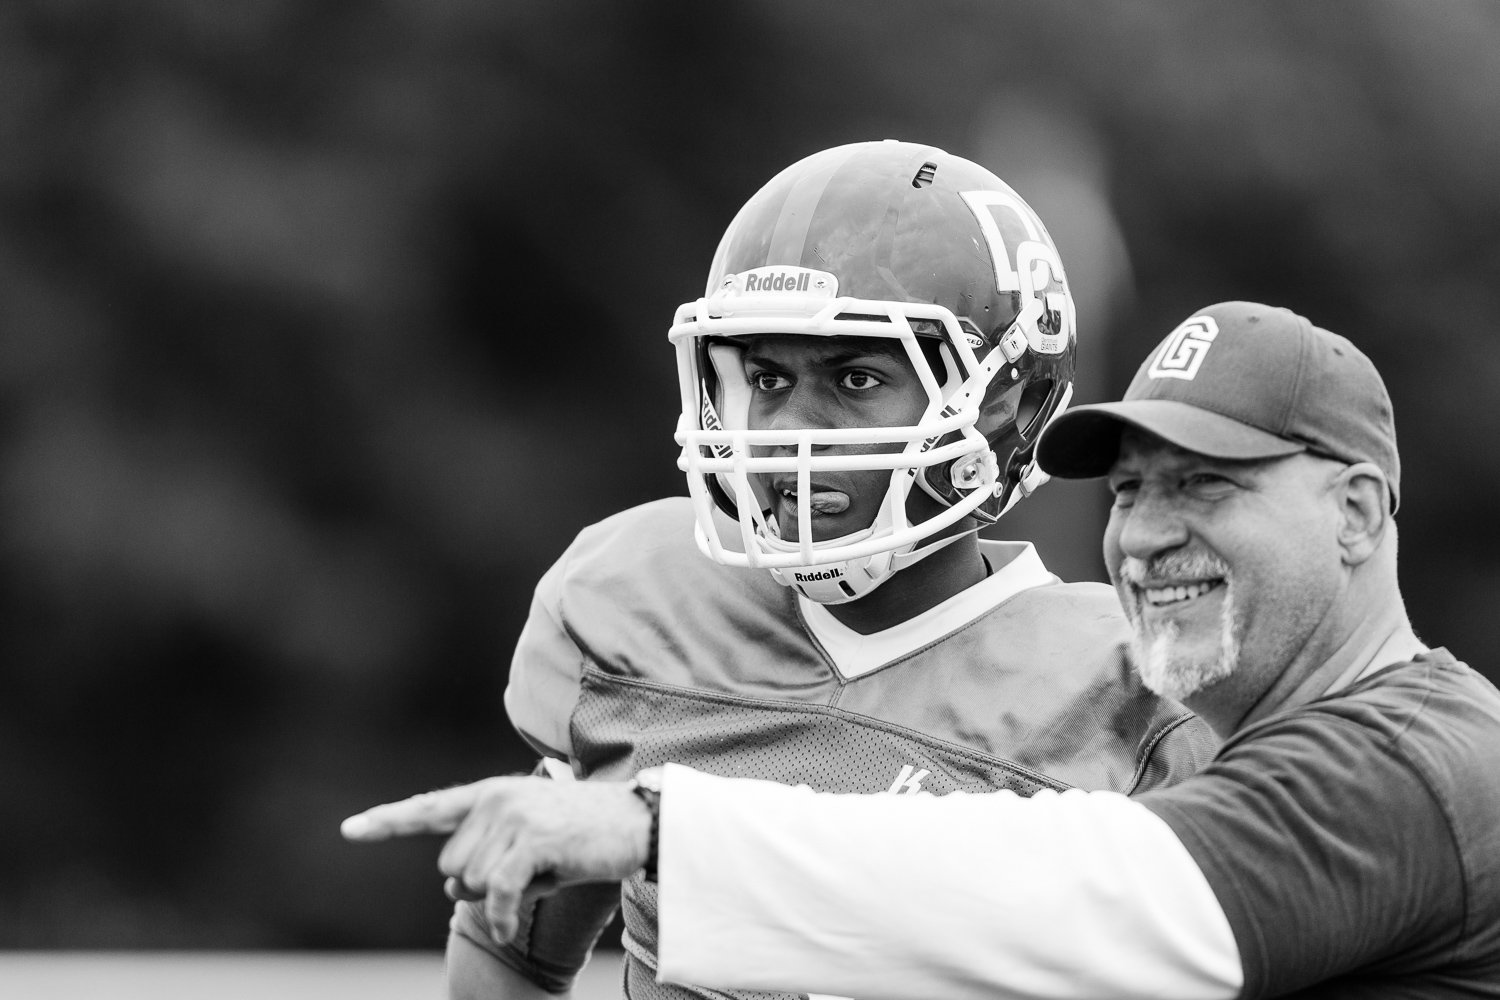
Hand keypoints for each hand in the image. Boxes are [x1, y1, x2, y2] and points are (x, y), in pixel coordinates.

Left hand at [341, 776, 651, 941]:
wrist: (636, 824)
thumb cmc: (583, 838)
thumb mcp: (528, 846)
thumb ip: (485, 858)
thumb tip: (453, 888)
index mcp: (491, 794)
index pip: (430, 808)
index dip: (387, 821)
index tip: (349, 830)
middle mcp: (495, 798)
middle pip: (452, 867)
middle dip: (482, 885)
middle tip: (531, 872)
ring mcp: (513, 816)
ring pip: (472, 883)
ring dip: (505, 897)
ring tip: (547, 872)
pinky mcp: (533, 840)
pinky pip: (496, 893)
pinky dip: (503, 917)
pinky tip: (514, 926)